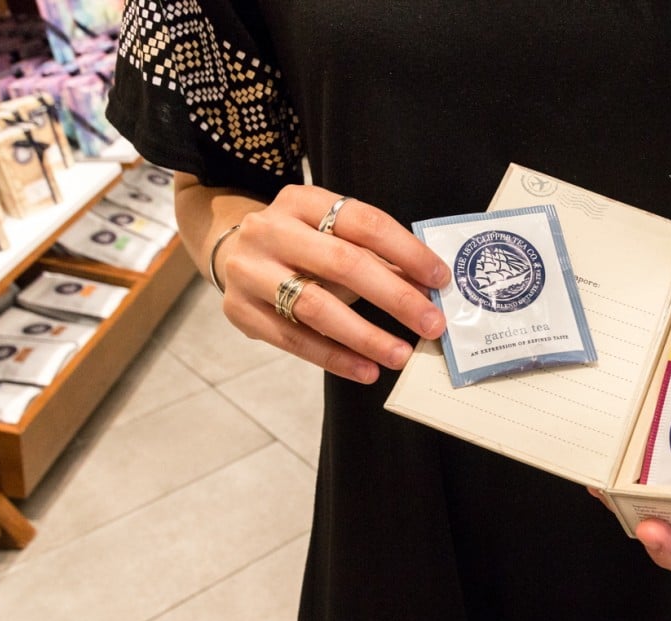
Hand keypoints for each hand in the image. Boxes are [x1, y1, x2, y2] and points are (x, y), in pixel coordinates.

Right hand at [211, 185, 449, 383]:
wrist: (230, 252)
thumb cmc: (300, 245)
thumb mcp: (334, 236)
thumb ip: (378, 258)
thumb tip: (429, 289)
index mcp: (301, 201)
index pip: (364, 222)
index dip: (406, 251)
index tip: (440, 279)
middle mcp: (270, 230)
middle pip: (342, 263)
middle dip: (394, 297)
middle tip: (431, 324)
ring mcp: (250, 271)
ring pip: (316, 306)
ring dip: (366, 336)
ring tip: (401, 354)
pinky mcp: (240, 311)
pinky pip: (294, 340)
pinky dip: (335, 357)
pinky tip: (366, 370)